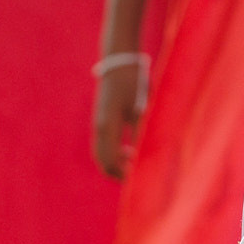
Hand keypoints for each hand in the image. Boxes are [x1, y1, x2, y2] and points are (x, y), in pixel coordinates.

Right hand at [90, 55, 145, 179]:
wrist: (120, 63)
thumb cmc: (133, 84)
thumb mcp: (141, 109)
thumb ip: (141, 133)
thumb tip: (143, 156)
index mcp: (107, 127)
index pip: (109, 160)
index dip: (121, 174)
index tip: (137, 180)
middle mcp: (100, 128)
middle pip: (103, 160)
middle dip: (117, 172)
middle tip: (135, 179)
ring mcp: (100, 123)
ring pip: (103, 152)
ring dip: (116, 162)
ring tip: (134, 166)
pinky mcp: (103, 119)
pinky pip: (105, 143)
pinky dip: (115, 153)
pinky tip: (130, 151)